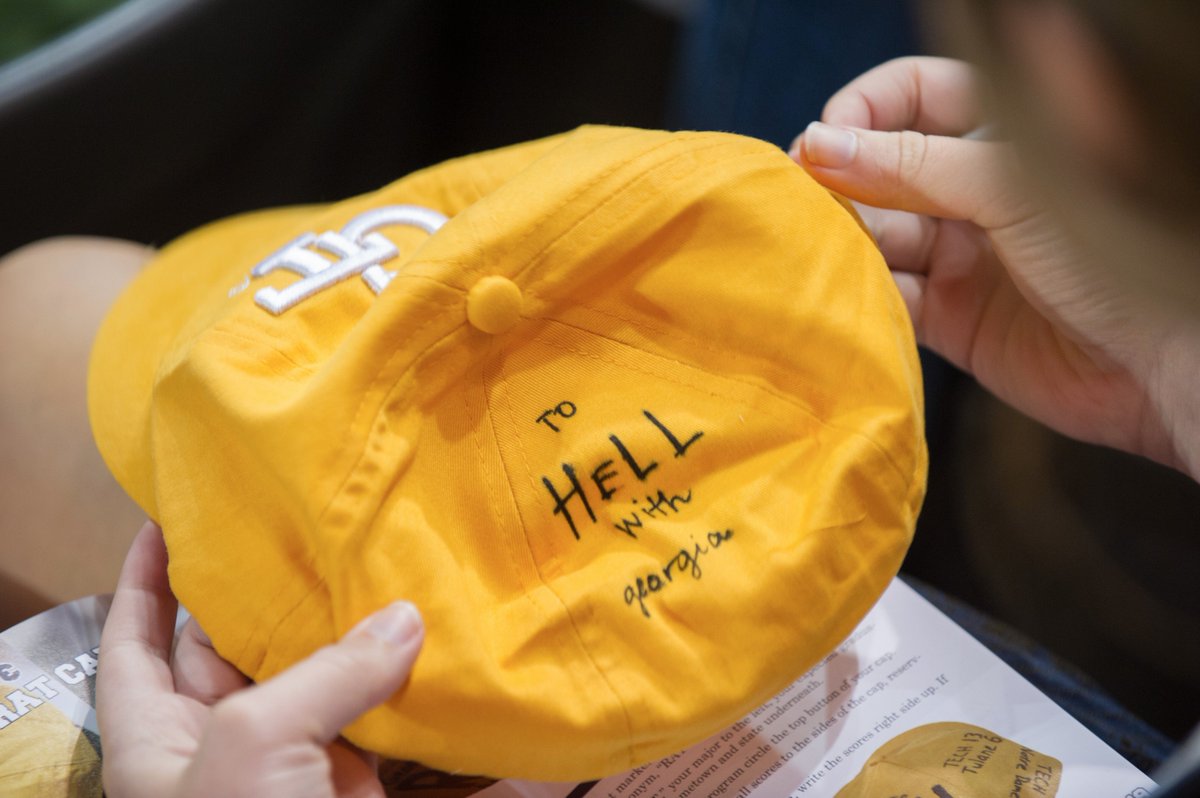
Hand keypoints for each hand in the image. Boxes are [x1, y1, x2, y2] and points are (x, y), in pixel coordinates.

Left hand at [98, 522, 423, 797]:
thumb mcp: (256, 741)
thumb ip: (326, 672)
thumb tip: (403, 619)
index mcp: (158, 737)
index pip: (132, 644)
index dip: (140, 583)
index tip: (163, 523)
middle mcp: (218, 741)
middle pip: (232, 644)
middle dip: (262, 589)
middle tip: (293, 522)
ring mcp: (285, 758)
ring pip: (309, 672)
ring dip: (339, 625)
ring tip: (360, 555)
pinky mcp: (347, 775)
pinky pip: (366, 707)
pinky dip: (390, 671)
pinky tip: (413, 625)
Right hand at [791, 56, 1199, 477]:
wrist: (1161, 364)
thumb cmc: (1111, 252)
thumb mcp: (1008, 187)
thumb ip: (912, 164)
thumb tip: (819, 145)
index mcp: (1000, 138)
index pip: (914, 94)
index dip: (865, 109)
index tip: (825, 142)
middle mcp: (973, 192)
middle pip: (881, 170)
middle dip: (839, 182)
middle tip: (797, 205)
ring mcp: (959, 256)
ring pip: (876, 237)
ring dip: (843, 242)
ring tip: (812, 253)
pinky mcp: (949, 320)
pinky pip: (886, 299)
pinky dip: (858, 298)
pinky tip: (836, 295)